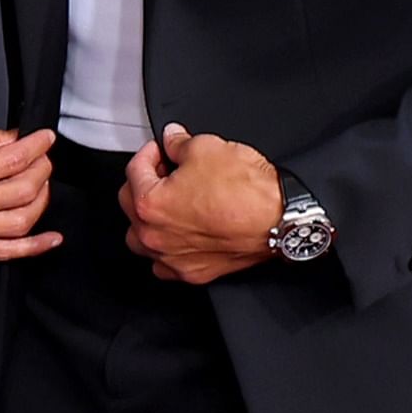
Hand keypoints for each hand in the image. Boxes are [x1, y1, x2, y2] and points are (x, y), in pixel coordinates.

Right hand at [0, 116, 56, 259]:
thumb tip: (19, 142)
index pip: (13, 162)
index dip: (36, 147)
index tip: (43, 140)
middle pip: (22, 193)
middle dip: (41, 171)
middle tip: (41, 159)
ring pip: (19, 223)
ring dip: (39, 202)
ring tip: (38, 185)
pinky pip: (3, 252)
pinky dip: (31, 247)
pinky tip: (49, 239)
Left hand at [122, 124, 283, 285]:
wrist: (279, 219)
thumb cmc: (247, 191)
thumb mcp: (207, 147)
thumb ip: (179, 143)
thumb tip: (173, 140)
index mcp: (150, 205)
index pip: (134, 172)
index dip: (149, 153)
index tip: (160, 149)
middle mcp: (155, 237)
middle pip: (131, 205)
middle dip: (145, 183)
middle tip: (165, 170)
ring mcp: (172, 259)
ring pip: (142, 238)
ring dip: (148, 219)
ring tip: (167, 202)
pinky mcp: (193, 272)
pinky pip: (165, 263)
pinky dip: (166, 248)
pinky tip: (178, 234)